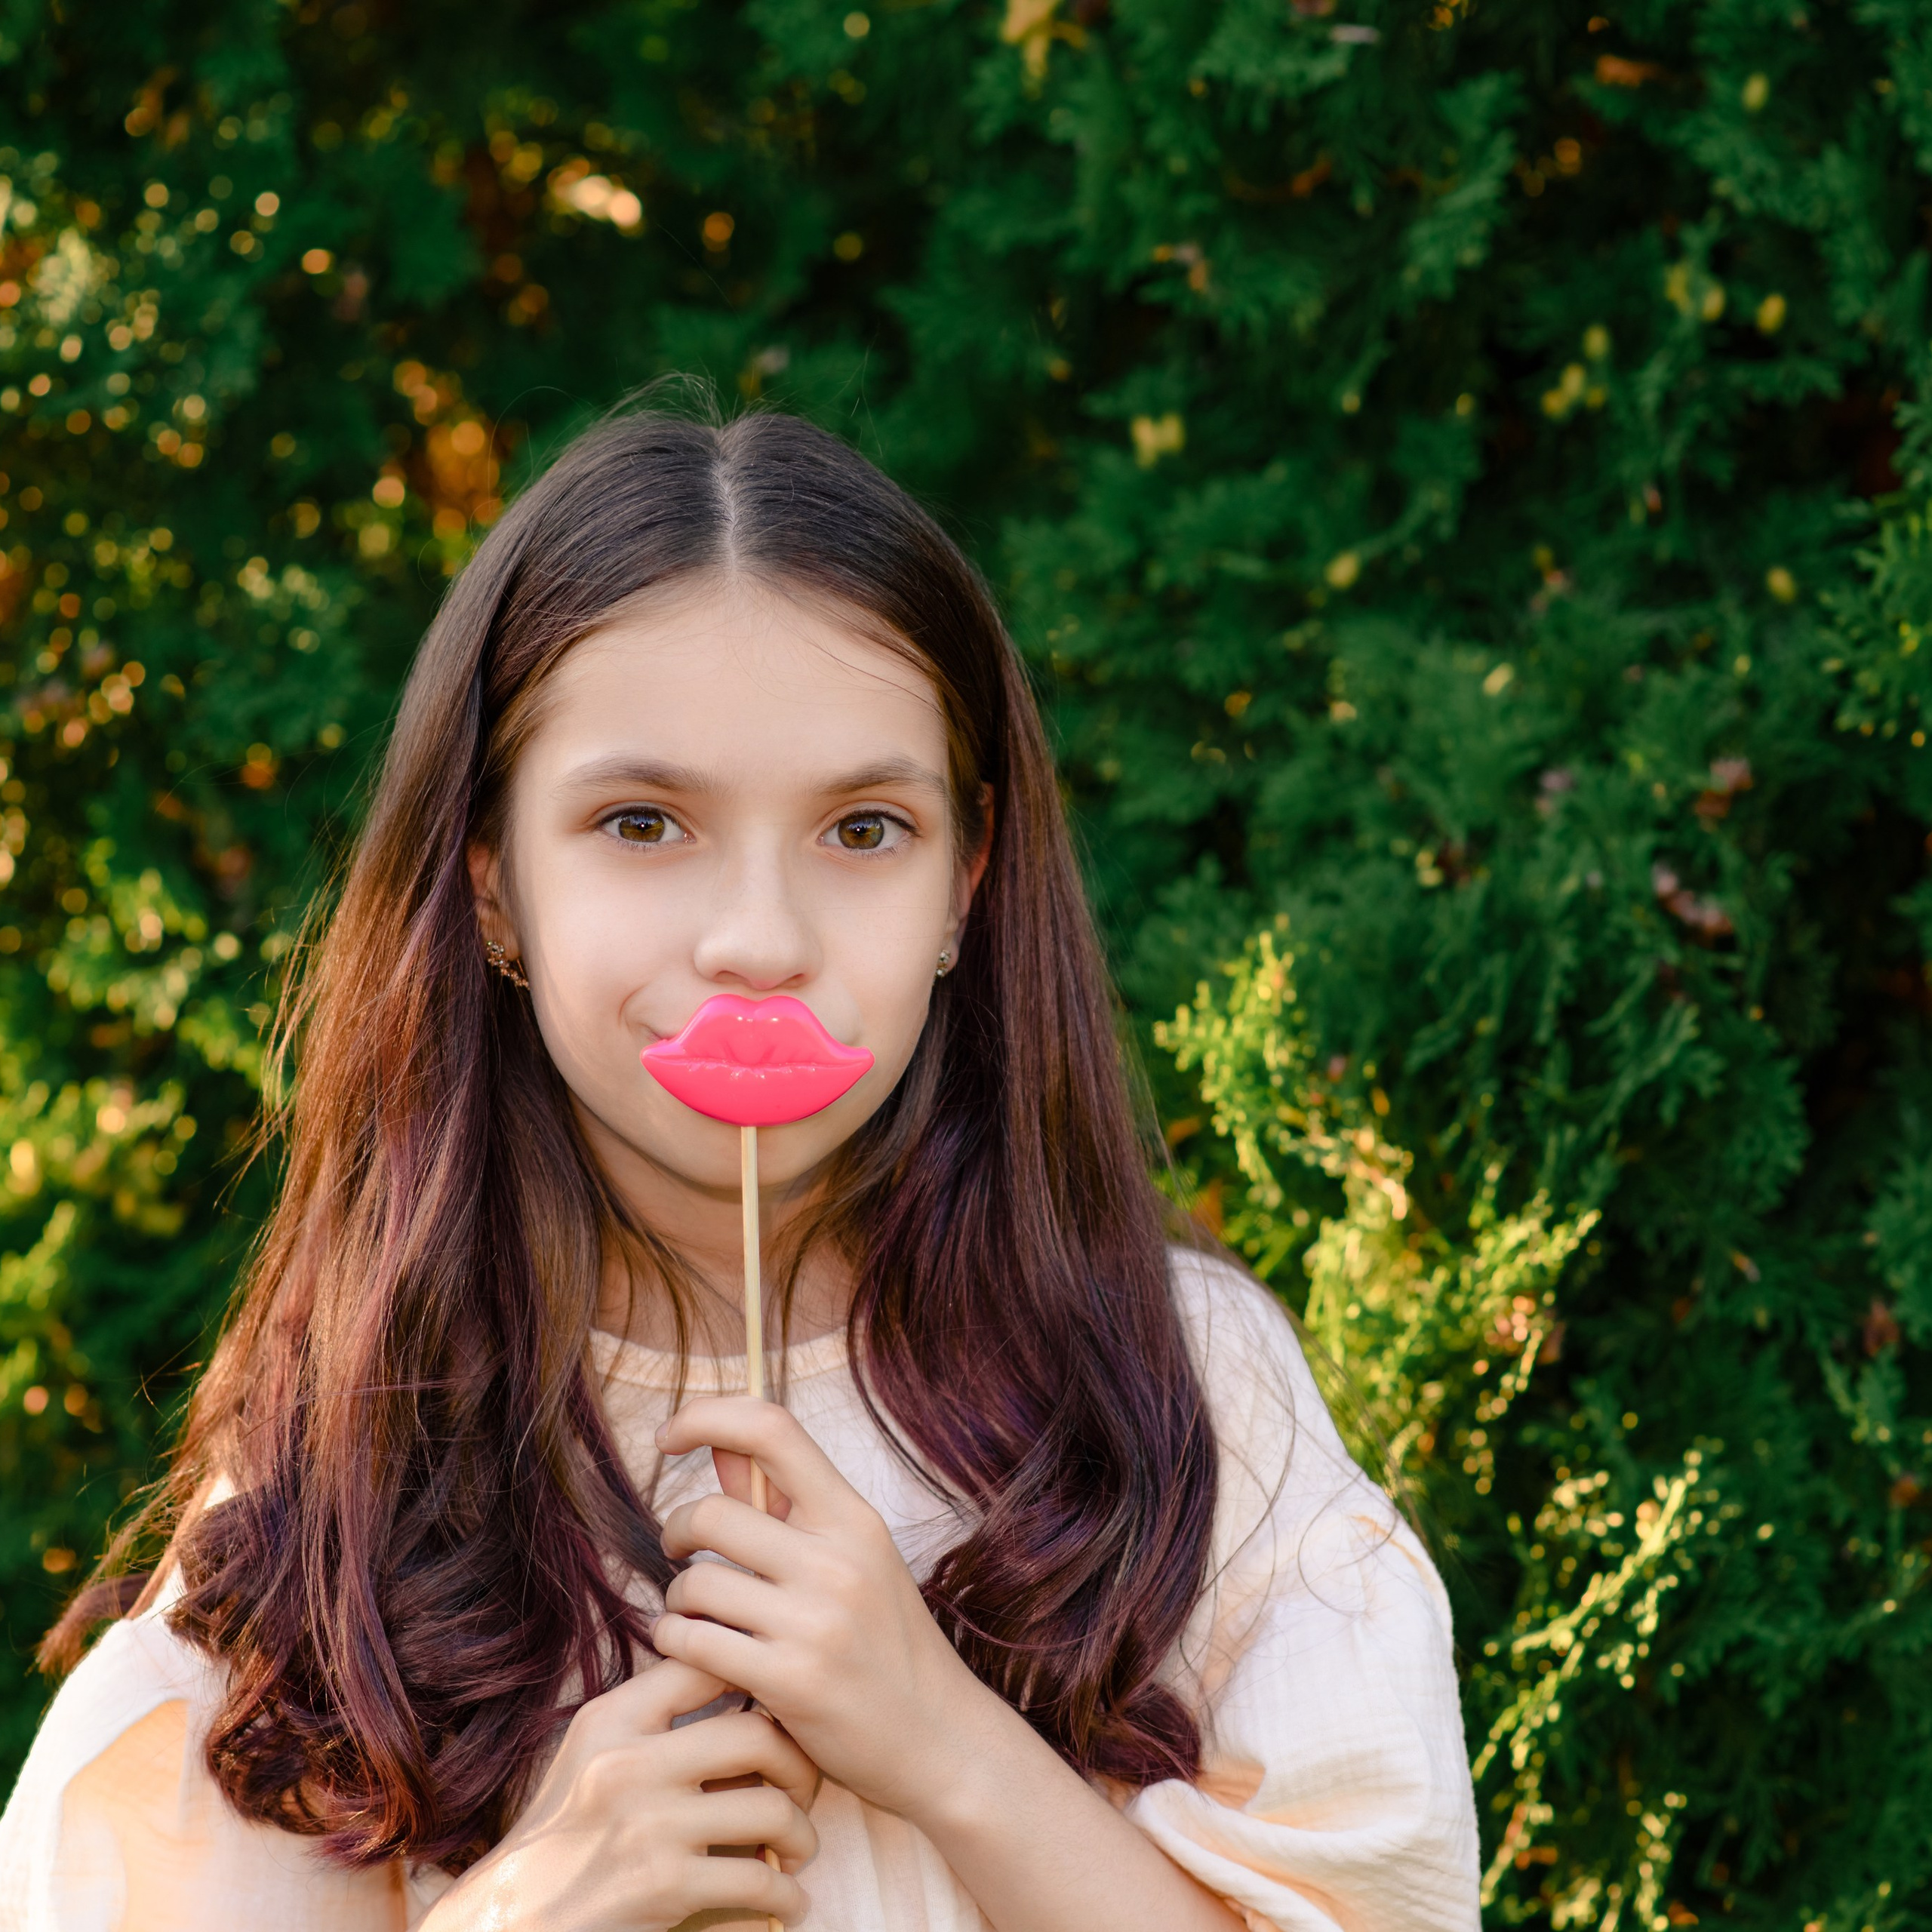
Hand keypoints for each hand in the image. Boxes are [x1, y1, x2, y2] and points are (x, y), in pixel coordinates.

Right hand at [419, 1658, 818, 1931]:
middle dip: (799, 1763)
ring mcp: (647, 1828)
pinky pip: (758, 1882)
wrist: (511, 1917)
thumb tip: (745, 1669)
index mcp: (614, 1718)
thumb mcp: (595, 1748)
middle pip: (757, 1734)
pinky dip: (786, 1896)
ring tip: (798, 1848)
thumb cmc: (568, 1829)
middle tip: (807, 1786)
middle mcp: (629, 1764)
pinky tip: (788, 1901)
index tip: (784, 1707)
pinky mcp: (663, 1890)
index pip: (708, 1662)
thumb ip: (656, 1709)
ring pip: (770, 1809)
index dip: (759, 1676)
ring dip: (801, 1835)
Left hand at [651, 1396, 1000, 1818]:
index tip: (668, 1435)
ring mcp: (816, 1622)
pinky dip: (676, 1643)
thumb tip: (722, 1445)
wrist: (940, 1738)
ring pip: (695, 1584)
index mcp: (854, 1517)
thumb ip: (785, 1503)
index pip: (772, 1428)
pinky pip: (694, 1643)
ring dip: (676, 1600)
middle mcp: (838, 1559)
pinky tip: (692, 1651)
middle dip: (676, 1531)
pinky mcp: (791, 1682)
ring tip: (694, 1616)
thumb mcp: (855, 1558)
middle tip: (679, 1554)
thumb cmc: (887, 1643)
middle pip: (711, 1511)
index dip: (708, 1416)